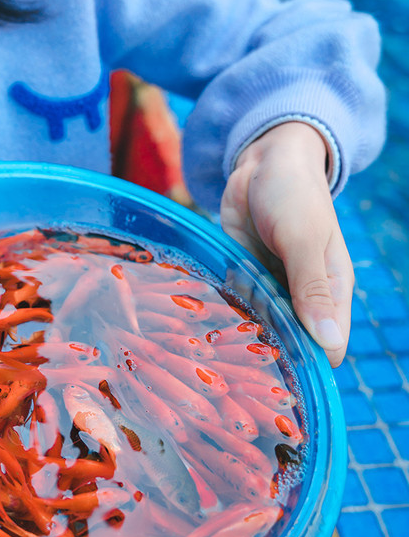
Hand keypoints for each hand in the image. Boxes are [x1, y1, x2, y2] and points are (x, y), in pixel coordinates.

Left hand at [220, 121, 351, 364]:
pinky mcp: (245, 273)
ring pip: (261, 324)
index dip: (310, 364)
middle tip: (236, 365)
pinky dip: (225, 308)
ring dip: (241, 331)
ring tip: (213, 348)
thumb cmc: (294, 193)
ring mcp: (273, 285)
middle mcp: (304, 294)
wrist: (264, 159)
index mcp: (332, 290)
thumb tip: (329, 343)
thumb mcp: (303, 237)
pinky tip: (204, 320)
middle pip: (292, 341)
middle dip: (268, 352)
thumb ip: (311, 287)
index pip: (329, 345)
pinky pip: (237, 301)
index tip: (280, 377)